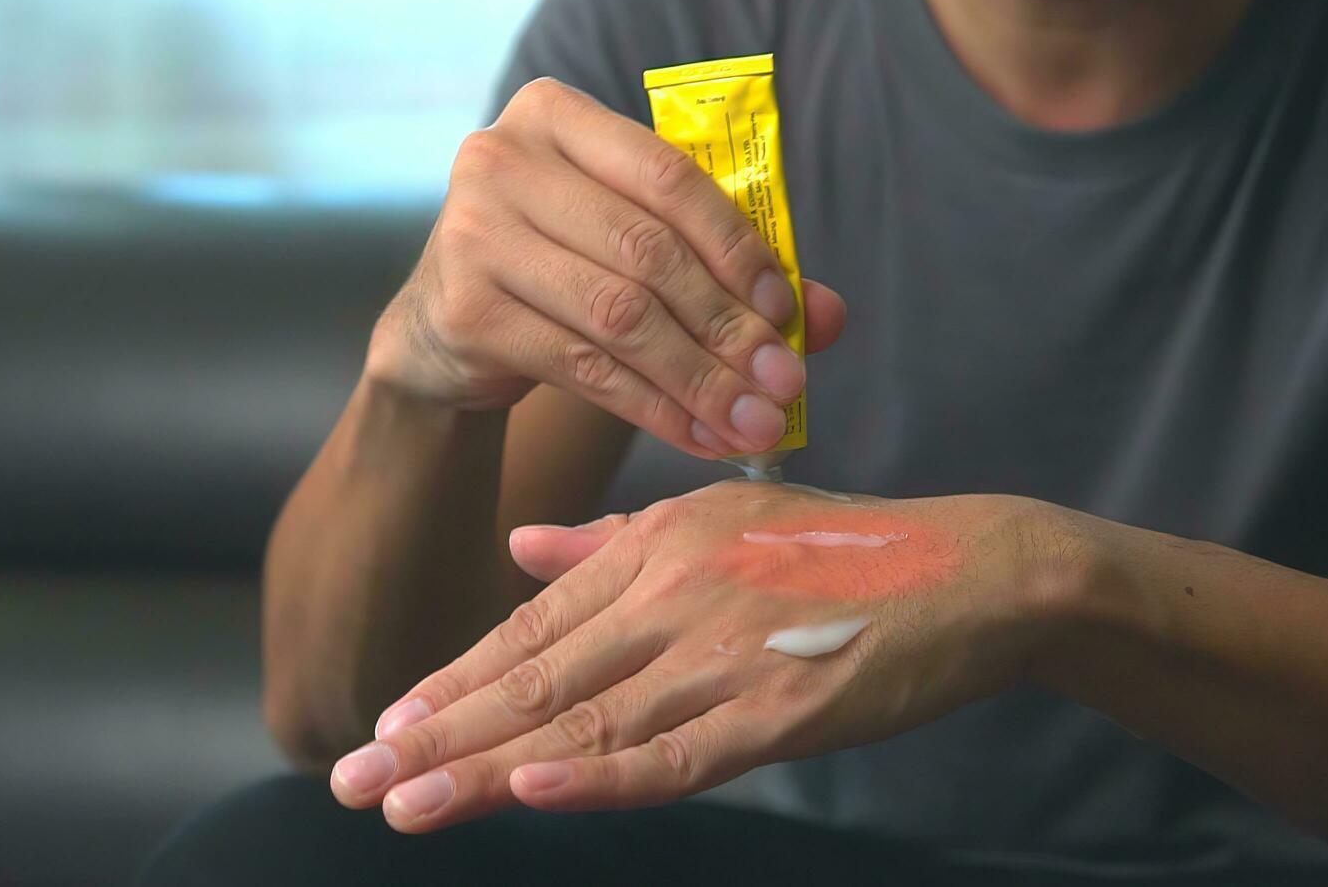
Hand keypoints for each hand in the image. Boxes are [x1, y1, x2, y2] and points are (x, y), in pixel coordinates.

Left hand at [330, 481, 1081, 830]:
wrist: (972, 572)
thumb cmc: (842, 551)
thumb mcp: (719, 524)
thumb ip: (612, 541)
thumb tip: (521, 548)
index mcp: (658, 545)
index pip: (534, 627)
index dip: (454, 679)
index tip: (387, 720)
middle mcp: (676, 591)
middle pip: (538, 678)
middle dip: (437, 733)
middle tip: (354, 777)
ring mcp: (726, 650)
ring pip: (587, 721)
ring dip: (487, 767)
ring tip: (407, 803)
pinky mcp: (781, 706)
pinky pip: (677, 752)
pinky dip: (602, 773)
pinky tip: (532, 790)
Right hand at [363, 77, 846, 457]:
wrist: (443, 328)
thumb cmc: (559, 267)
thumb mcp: (636, 246)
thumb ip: (726, 264)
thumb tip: (826, 316)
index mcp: (554, 114)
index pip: (667, 175)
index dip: (737, 245)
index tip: (787, 311)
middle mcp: (501, 159)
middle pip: (646, 250)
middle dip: (727, 326)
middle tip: (784, 383)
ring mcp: (472, 234)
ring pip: (619, 315)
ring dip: (699, 379)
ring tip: (754, 422)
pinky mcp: (464, 311)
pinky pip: (583, 367)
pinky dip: (653, 408)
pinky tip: (699, 435)